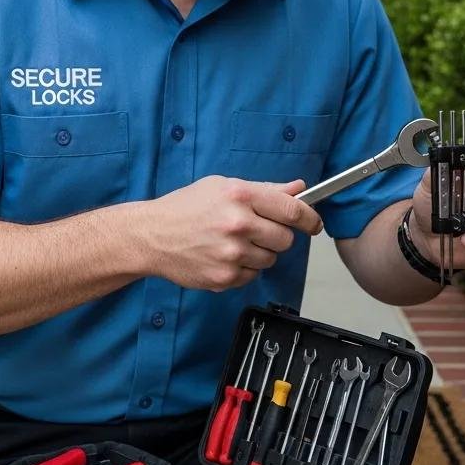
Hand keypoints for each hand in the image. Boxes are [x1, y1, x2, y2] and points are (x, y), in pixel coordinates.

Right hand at [143, 177, 322, 290]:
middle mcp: (238, 224)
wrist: (151, 235)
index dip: (309, 218)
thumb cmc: (185, 207)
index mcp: (239, 196)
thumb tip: (298, 188)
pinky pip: (252, 275)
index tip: (313, 223)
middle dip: (278, 235)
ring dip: (259, 252)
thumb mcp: (223, 187)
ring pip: (270, 259)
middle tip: (258, 230)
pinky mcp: (225, 278)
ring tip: (234, 242)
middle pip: (285, 239)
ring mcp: (231, 254)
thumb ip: (265, 190)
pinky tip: (223, 256)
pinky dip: (243, 268)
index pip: (291, 209)